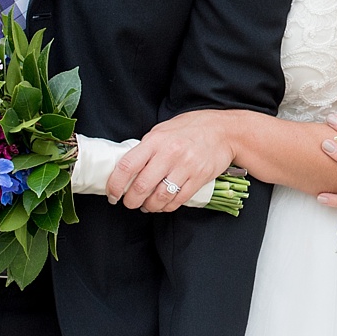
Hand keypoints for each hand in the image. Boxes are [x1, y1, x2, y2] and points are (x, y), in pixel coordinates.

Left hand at [107, 111, 235, 212]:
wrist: (224, 131)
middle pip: (142, 186)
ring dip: (149, 206)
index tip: (112, 194)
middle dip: (131, 201)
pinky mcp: (199, 178)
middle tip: (129, 203)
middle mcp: (169, 154)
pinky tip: (163, 204)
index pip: (127, 166)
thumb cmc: (190, 128)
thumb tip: (128, 167)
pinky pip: (178, 200)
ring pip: (160, 197)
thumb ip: (146, 147)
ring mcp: (186, 167)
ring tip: (147, 205)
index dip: (115, 185)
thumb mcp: (163, 130)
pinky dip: (167, 207)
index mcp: (155, 141)